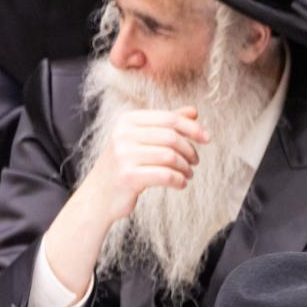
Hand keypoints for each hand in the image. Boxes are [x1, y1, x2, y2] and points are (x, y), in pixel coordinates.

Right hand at [79, 106, 209, 227]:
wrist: (99, 195)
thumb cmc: (125, 165)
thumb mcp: (141, 140)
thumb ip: (166, 124)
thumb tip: (194, 112)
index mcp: (127, 120)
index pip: (169, 118)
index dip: (192, 128)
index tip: (207, 138)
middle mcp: (123, 134)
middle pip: (172, 137)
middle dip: (189, 150)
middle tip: (195, 162)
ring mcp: (124, 155)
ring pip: (170, 156)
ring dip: (185, 167)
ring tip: (188, 174)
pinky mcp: (128, 176)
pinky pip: (166, 175)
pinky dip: (179, 180)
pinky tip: (180, 184)